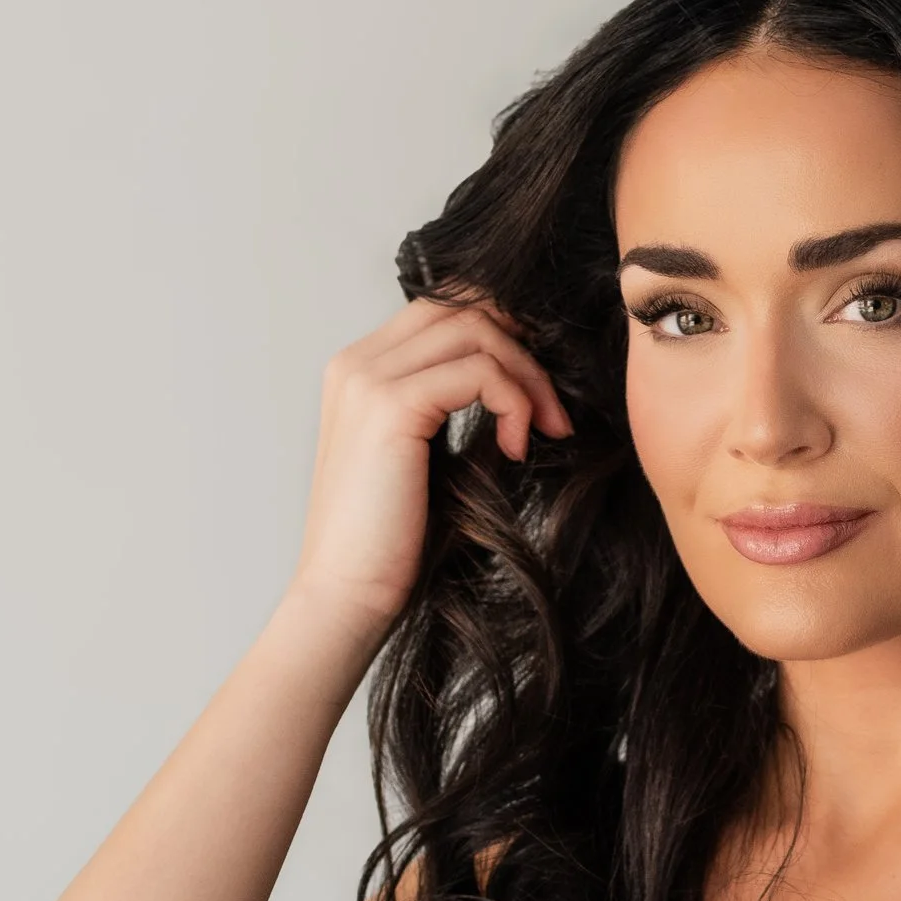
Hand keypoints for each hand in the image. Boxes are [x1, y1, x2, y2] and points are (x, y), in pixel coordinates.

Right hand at [291, 295, 572, 645]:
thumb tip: (520, 381)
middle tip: (554, 414)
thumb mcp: (427, 458)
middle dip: (524, 351)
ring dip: (527, 377)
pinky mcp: (389, 406)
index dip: (504, 336)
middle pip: (464, 306)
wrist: (346, 595)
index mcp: (359, 371)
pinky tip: (515, 449)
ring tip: (545, 431)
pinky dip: (514, 402)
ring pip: (477, 329)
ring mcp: (367, 379)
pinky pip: (479, 371)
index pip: (445, 309)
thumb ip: (454, 407)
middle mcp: (356, 363)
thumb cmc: (390, 543)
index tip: (538, 393)